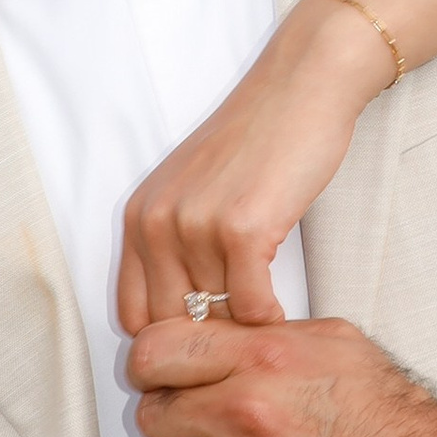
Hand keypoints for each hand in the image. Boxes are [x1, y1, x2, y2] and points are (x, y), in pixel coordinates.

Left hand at [115, 0, 397, 334]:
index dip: (170, 344)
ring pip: (216, 321)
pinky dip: (270, 320)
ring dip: (244, 335)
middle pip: (173, 327)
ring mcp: (196, 226)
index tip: (204, 349)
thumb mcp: (193, 190)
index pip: (133, 317)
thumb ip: (175, 248)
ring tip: (264, 334)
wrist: (303, 85)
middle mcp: (157, 223)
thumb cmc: (258, 141)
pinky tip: (283, 312)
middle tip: (240, 350)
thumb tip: (185, 327)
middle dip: (209, 346)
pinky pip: (253, 309)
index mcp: (139, 217)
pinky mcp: (242, 229)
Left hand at [130, 312, 436, 436]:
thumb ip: (266, 336)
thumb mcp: (335, 343)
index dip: (154, 366)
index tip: (165, 376)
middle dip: (178, 421)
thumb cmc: (394, 419)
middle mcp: (248, 414)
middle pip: (153, 415)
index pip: (154, 352)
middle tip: (210, 427)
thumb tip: (216, 333)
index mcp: (264, 358)